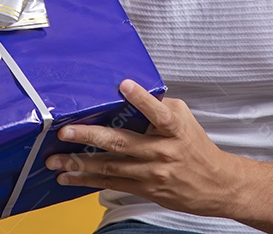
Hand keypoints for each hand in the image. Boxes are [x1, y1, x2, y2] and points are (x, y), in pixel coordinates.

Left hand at [45, 79, 242, 217]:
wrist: (216, 185)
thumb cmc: (195, 146)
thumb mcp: (184, 119)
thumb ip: (159, 107)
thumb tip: (131, 92)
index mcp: (174, 129)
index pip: (159, 112)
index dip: (142, 98)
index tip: (124, 85)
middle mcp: (161, 151)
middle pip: (122, 142)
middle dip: (90, 137)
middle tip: (65, 132)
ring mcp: (151, 173)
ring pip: (110, 167)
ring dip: (79, 164)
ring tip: (55, 161)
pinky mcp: (144, 189)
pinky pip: (111, 183)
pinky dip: (88, 181)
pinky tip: (69, 178)